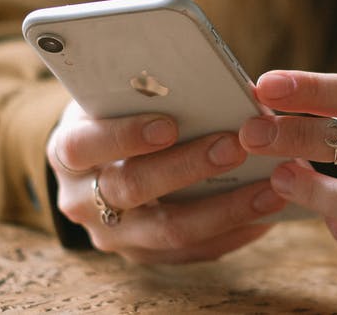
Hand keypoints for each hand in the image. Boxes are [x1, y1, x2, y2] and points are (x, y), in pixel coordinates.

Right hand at [47, 100, 285, 262]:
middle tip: (234, 146)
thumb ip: (143, 90)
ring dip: (224, 209)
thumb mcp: (114, 96)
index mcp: (67, 151)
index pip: (85, 145)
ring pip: (169, 231)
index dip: (125, 136)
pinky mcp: (143, 256)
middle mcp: (80, 199)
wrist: (99, 160)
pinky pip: (191, 252)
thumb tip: (208, 81)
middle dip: (189, 167)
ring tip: (269, 189)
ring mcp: (111, 234)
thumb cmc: (116, 114)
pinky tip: (264, 216)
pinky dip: (231, 233)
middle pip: (134, 188)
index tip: (169, 124)